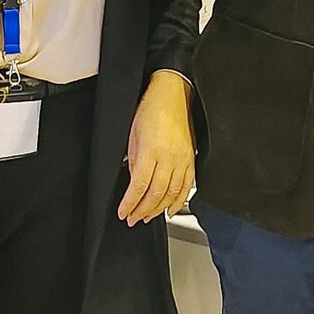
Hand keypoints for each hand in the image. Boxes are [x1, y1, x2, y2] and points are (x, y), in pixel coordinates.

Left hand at [118, 71, 196, 223]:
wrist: (172, 94)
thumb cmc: (150, 108)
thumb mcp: (133, 134)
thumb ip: (134, 160)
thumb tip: (133, 181)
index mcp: (151, 150)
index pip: (139, 185)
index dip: (130, 203)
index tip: (123, 212)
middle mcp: (169, 157)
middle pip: (155, 193)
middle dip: (142, 210)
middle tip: (133, 219)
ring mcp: (182, 159)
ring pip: (172, 193)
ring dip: (158, 208)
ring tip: (148, 217)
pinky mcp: (191, 158)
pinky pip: (187, 185)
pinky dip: (179, 200)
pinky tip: (171, 209)